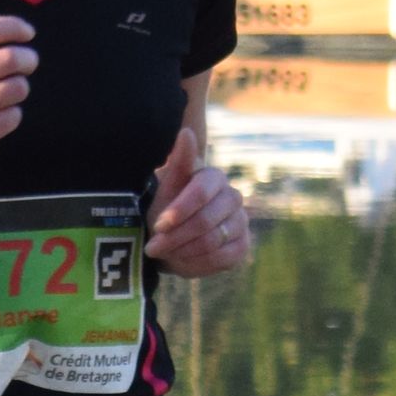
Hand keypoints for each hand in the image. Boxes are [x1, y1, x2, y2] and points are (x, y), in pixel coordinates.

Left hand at [143, 125, 249, 278]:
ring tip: (164, 252)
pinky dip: (196, 263)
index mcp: (214, 177)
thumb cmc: (164, 211)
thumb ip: (178, 162)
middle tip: (152, 247)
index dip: (179, 211)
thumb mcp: (165, 189)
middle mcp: (233, 197)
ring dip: (182, 251)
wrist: (170, 242)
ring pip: (212, 241)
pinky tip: (181, 260)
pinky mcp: (242, 246)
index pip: (201, 192)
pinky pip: (221, 259)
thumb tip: (187, 132)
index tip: (158, 225)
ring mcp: (241, 222)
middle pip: (206, 221)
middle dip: (175, 237)